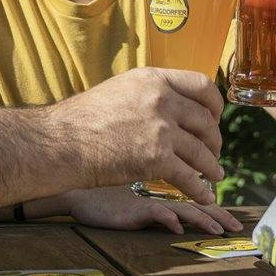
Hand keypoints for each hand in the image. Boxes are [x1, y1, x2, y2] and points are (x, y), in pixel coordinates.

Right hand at [53, 68, 225, 203]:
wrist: (61, 143)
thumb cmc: (82, 121)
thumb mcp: (119, 91)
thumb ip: (148, 94)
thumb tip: (171, 103)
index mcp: (153, 79)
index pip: (202, 86)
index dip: (214, 105)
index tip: (214, 118)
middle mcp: (162, 100)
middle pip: (206, 120)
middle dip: (214, 139)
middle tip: (214, 150)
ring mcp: (161, 129)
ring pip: (202, 151)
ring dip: (212, 166)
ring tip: (214, 175)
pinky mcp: (157, 159)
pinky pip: (190, 177)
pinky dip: (200, 189)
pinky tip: (204, 196)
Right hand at [59, 186, 242, 235]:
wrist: (76, 188)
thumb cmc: (102, 192)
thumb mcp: (132, 199)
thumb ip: (149, 203)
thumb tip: (166, 212)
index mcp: (161, 197)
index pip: (195, 202)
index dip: (215, 211)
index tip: (233, 222)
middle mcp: (159, 198)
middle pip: (196, 207)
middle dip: (218, 218)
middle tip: (237, 229)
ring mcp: (146, 204)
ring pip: (181, 211)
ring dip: (202, 221)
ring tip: (218, 231)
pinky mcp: (131, 210)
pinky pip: (154, 213)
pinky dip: (167, 220)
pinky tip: (177, 229)